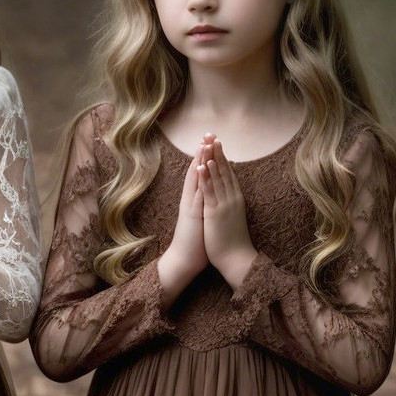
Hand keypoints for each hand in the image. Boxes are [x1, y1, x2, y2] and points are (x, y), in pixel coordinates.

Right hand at [156, 151, 206, 306]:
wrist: (183, 261)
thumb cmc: (195, 245)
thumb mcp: (202, 222)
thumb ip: (205, 210)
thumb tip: (212, 202)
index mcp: (196, 202)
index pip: (201, 176)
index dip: (207, 159)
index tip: (212, 143)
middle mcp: (191, 200)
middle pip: (197, 172)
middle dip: (203, 153)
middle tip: (207, 134)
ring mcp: (190, 205)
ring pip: (196, 178)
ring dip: (200, 160)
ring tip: (204, 142)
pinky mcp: (191, 213)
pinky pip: (195, 192)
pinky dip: (198, 178)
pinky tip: (200, 165)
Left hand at [197, 135, 257, 288]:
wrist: (237, 260)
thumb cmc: (234, 243)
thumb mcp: (234, 219)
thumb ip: (231, 206)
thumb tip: (230, 198)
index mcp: (236, 200)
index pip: (229, 175)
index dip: (223, 159)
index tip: (219, 145)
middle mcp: (232, 199)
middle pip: (225, 171)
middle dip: (218, 153)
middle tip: (214, 136)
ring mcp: (224, 204)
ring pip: (218, 178)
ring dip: (213, 159)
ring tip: (209, 144)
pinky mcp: (216, 212)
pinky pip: (210, 191)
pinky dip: (207, 177)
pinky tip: (204, 165)